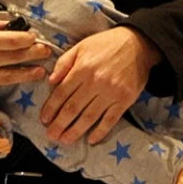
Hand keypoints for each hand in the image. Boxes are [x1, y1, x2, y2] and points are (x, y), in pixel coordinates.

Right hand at [0, 15, 48, 98]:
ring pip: (10, 77)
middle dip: (34, 55)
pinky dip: (2, 81)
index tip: (36, 37)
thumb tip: (10, 25)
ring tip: (40, 72)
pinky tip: (9, 78)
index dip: (28, 39)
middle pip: (16, 58)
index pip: (13, 40)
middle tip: (46, 52)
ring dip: (27, 74)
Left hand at [40, 27, 158, 145]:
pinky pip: (110, 119)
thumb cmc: (106, 44)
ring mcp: (111, 92)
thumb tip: (50, 81)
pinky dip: (100, 131)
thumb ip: (64, 63)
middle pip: (73, 108)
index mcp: (83, 68)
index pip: (62, 93)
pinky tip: (91, 139)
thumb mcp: (81, 46)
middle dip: (59, 124)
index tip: (44, 119)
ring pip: (89, 116)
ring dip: (75, 131)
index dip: (51, 108)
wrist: (138, 44)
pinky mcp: (125, 100)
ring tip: (65, 140)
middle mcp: (96, 82)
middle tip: (51, 135)